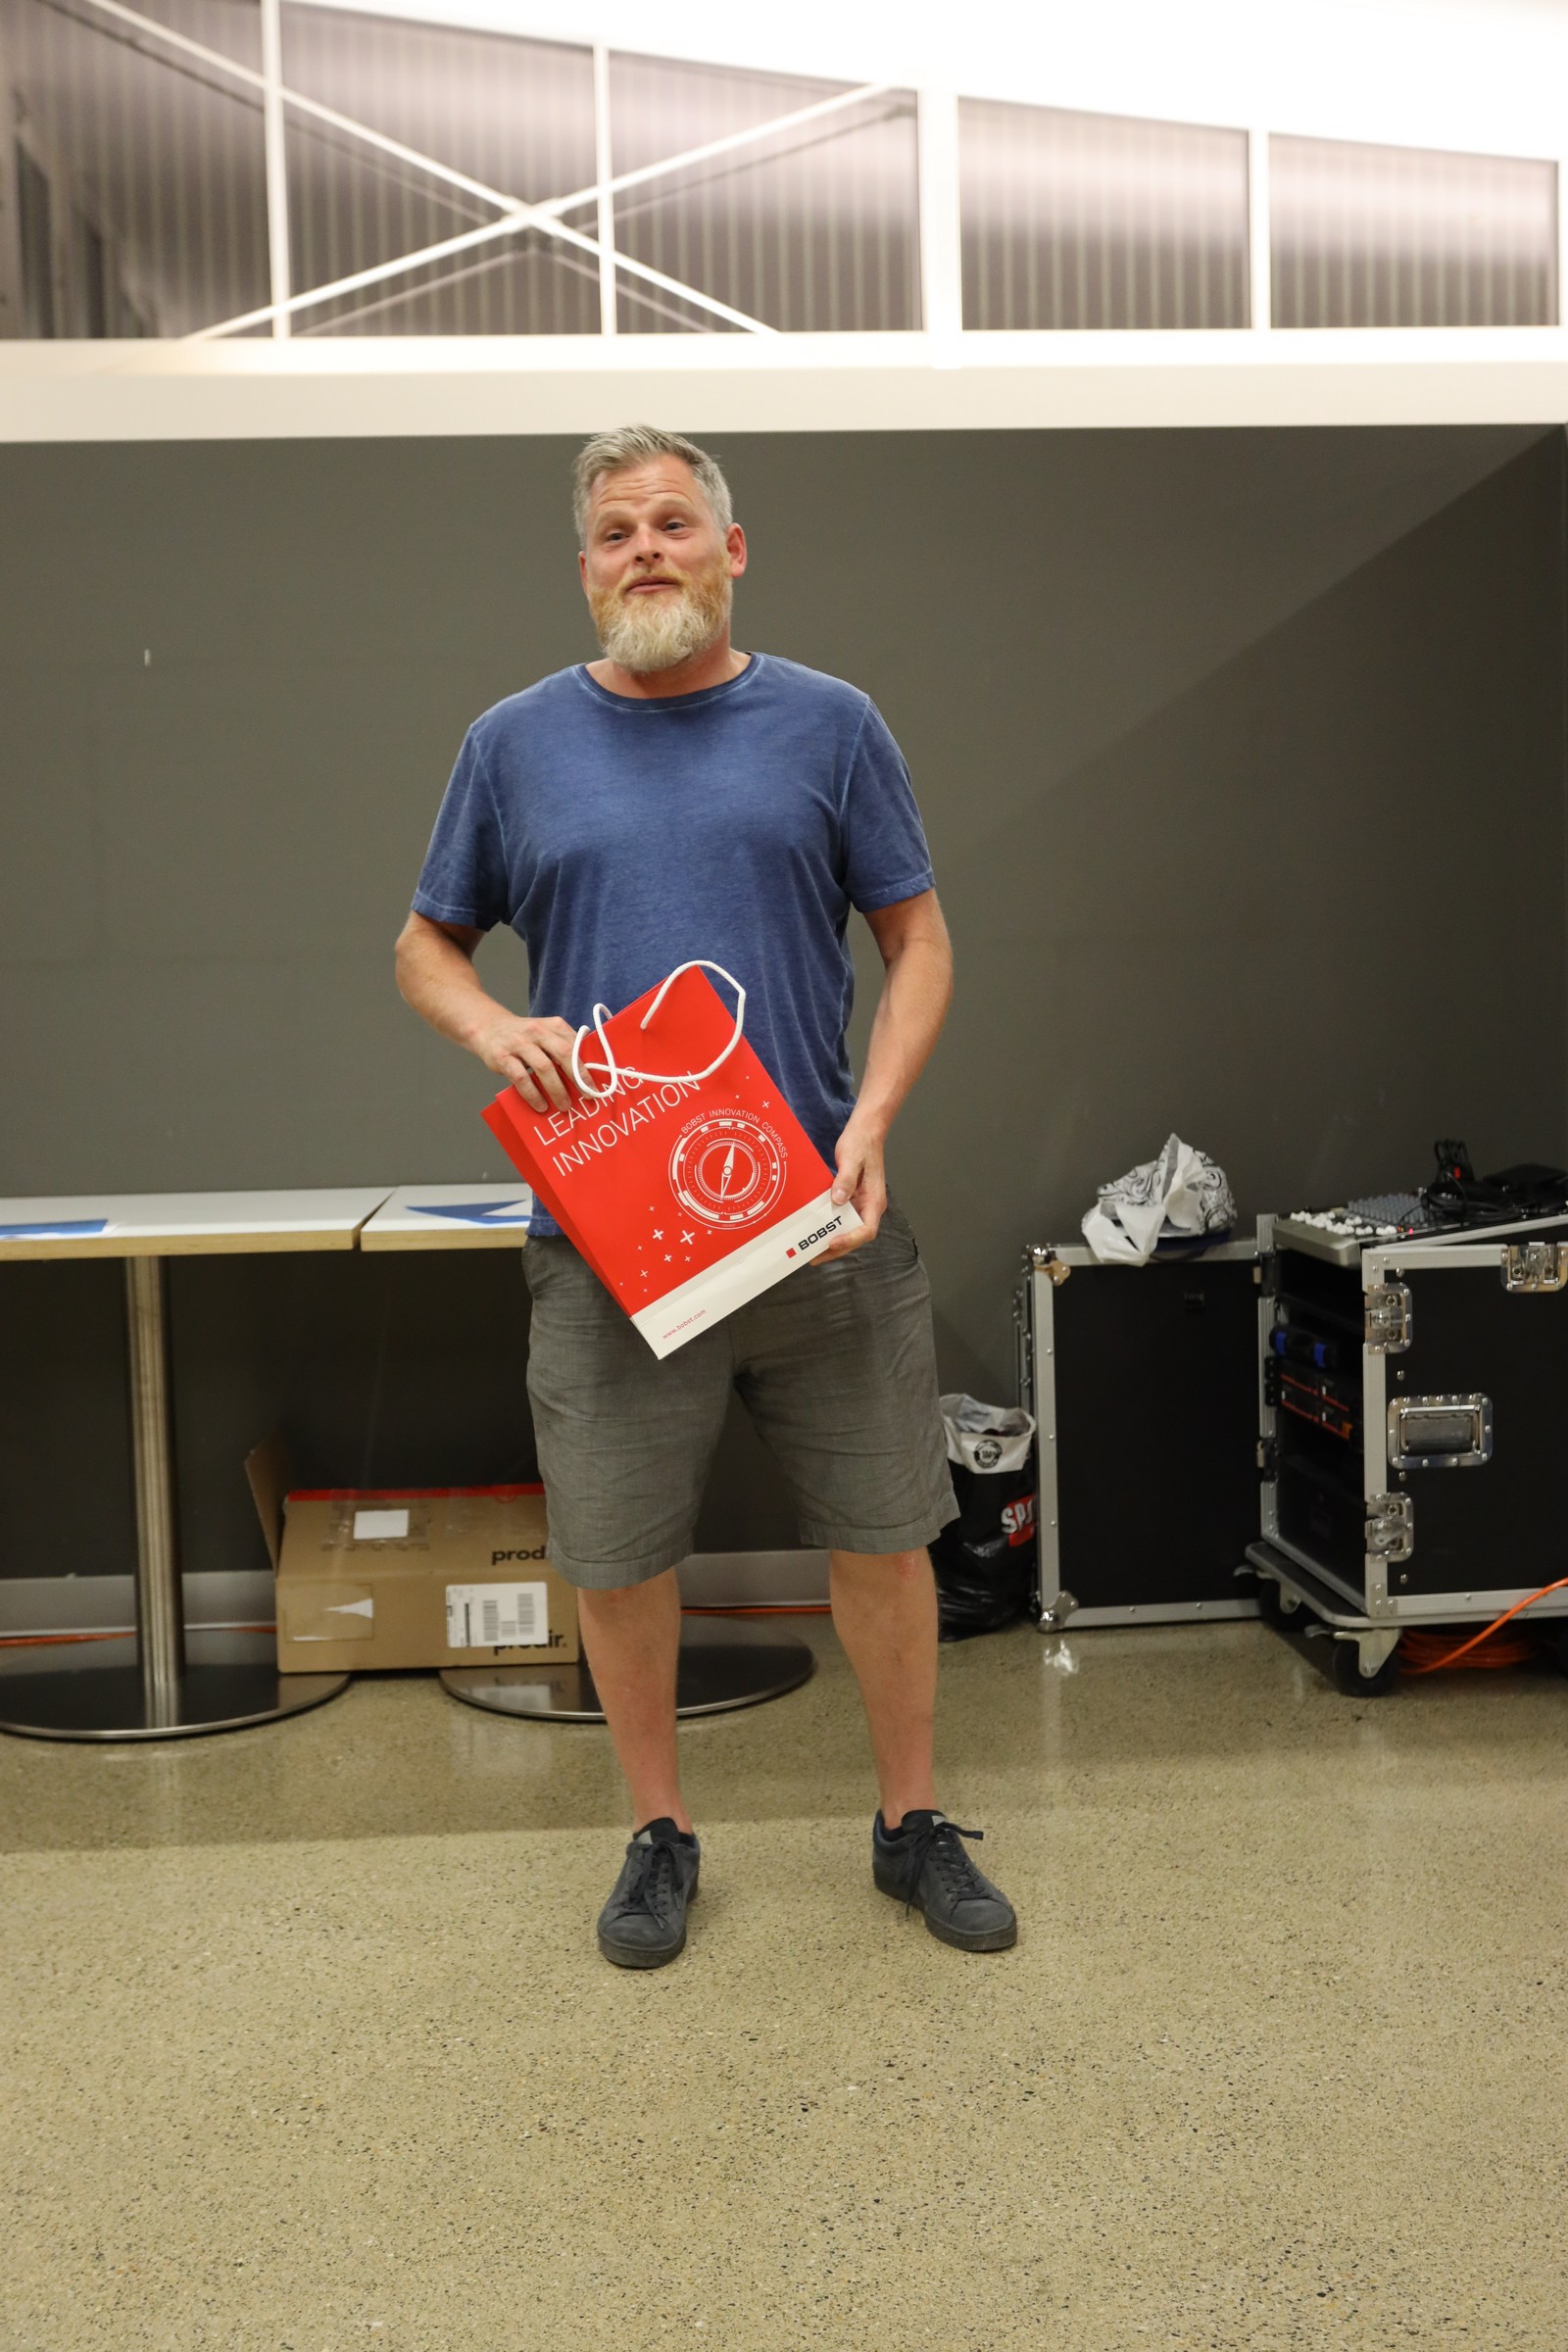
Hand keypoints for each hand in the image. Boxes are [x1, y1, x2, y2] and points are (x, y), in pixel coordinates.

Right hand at [470, 1012, 579, 1114]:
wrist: (487, 1027)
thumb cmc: (523, 1037)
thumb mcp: (545, 1034)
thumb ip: (563, 1047)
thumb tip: (585, 1075)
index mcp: (553, 1025)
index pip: (575, 1045)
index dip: (587, 1067)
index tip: (595, 1086)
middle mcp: (537, 1031)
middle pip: (563, 1053)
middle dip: (577, 1077)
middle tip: (587, 1096)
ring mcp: (519, 1043)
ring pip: (544, 1067)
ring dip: (557, 1090)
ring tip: (564, 1106)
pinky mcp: (503, 1057)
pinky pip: (521, 1078)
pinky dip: (533, 1094)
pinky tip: (540, 1105)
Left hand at [819, 1120, 885, 1260]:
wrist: (865, 1131)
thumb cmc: (861, 1144)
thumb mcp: (852, 1159)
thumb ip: (845, 1180)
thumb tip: (838, 1200)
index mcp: (874, 1201)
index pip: (867, 1229)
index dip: (850, 1239)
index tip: (832, 1242)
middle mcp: (869, 1206)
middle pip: (856, 1236)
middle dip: (836, 1248)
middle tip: (814, 1256)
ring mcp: (860, 1204)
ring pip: (847, 1229)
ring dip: (831, 1241)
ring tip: (811, 1249)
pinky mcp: (851, 1199)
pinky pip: (841, 1218)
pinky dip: (829, 1226)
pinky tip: (814, 1230)